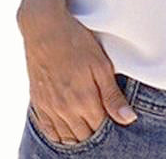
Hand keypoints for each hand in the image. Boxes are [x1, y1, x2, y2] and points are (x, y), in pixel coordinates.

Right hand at [17, 0, 137, 144]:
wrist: (45, 28)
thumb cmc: (76, 42)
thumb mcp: (101, 65)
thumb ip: (113, 95)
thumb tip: (128, 119)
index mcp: (84, 101)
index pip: (101, 128)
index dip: (111, 123)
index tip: (116, 115)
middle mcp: (64, 110)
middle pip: (84, 136)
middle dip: (96, 130)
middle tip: (103, 115)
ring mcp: (49, 107)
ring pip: (66, 136)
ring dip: (78, 134)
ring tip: (88, 122)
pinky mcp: (38, 102)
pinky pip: (48, 130)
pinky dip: (59, 133)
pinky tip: (67, 128)